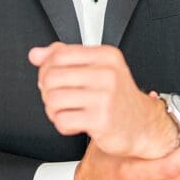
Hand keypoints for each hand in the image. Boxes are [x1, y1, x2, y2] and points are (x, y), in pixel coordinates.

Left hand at [28, 42, 177, 157]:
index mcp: (106, 56)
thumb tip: (36, 54)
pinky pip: (62, 121)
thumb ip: (65, 57)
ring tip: (66, 111)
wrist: (143, 125)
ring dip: (53, 110)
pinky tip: (75, 122)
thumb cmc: (117, 98)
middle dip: (47, 91)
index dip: (47, 68)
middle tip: (58, 97)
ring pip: (53, 99)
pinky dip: (62, 125)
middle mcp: (107, 74)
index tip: (52, 77)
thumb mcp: (96, 69)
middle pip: (52, 76)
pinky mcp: (101, 120)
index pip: (60, 54)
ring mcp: (105, 97)